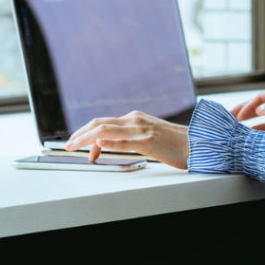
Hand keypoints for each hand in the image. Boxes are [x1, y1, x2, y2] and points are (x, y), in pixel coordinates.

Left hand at [65, 111, 189, 168]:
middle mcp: (135, 120)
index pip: (102, 122)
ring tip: (74, 146)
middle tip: (67, 146)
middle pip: (99, 123)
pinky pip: (125, 142)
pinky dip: (110, 142)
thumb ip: (131, 136)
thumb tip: (111, 143)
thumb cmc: (174, 143)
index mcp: (134, 118)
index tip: (78, 145)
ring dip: (86, 139)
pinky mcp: (149, 142)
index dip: (85, 133)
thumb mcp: (148, 135)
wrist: (197, 143)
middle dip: (79, 134)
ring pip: (107, 131)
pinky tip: (99, 144)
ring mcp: (141, 130)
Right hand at [230, 82, 264, 130]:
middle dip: (246, 113)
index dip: (248, 106)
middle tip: (229, 119)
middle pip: (261, 107)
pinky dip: (264, 133)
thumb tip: (259, 109)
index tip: (237, 115)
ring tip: (239, 131)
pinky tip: (254, 137)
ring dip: (253, 125)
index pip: (262, 98)